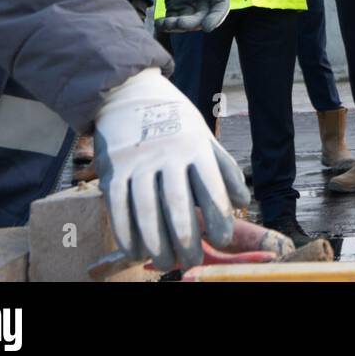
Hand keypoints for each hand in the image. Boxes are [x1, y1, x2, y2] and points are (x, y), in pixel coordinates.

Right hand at [93, 67, 250, 271]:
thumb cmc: (174, 121)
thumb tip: (242, 202)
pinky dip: (127, 234)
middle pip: (176, 205)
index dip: (218, 216)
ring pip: (145, 211)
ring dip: (156, 243)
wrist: (128, 93)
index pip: (210, 186)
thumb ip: (223, 168)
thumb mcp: (203, 135)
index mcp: (194, 146)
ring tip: (166, 262)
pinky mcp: (112, 171)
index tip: (222, 239)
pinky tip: (137, 251)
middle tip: (192, 261)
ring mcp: (137, 162)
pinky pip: (118, 209)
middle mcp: (166, 154)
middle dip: (186, 239)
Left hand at [152, 0, 235, 31]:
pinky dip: (167, 22)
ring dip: (178, 25)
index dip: (215, 17)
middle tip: (180, 23)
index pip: (220, 6)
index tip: (207, 27)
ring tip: (165, 24)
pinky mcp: (175, 0)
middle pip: (203, 16)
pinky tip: (159, 23)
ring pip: (188, 19)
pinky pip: (173, 15)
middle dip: (193, 23)